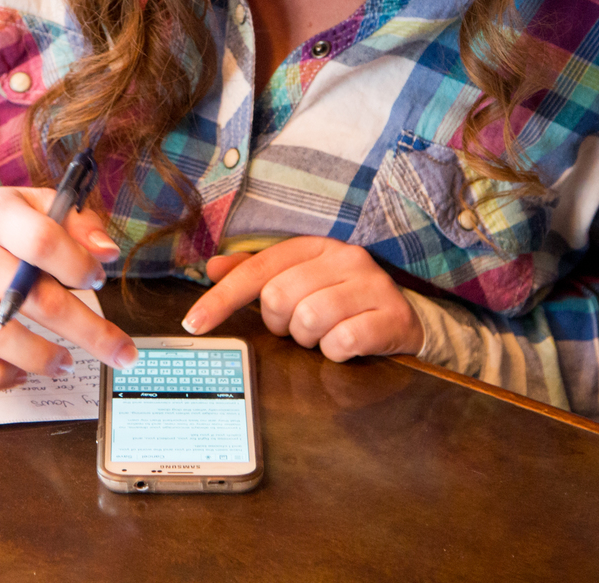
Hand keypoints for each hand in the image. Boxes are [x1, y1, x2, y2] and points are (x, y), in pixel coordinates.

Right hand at [0, 187, 138, 388]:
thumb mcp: (27, 203)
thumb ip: (73, 221)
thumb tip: (108, 254)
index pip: (40, 240)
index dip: (77, 263)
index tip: (99, 280)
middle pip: (33, 298)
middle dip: (88, 331)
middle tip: (121, 352)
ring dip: (41, 357)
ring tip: (67, 363)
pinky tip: (23, 373)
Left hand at [181, 236, 422, 361]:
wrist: (405, 319)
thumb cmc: (343, 300)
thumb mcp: (300, 281)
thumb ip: (256, 274)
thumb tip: (213, 267)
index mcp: (315, 246)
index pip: (257, 270)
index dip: (221, 299)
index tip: (193, 324)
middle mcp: (345, 257)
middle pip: (279, 297)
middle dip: (281, 324)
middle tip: (298, 327)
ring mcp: (372, 284)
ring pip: (309, 320)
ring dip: (309, 340)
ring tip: (324, 335)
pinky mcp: (392, 315)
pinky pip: (342, 342)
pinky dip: (335, 352)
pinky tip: (345, 346)